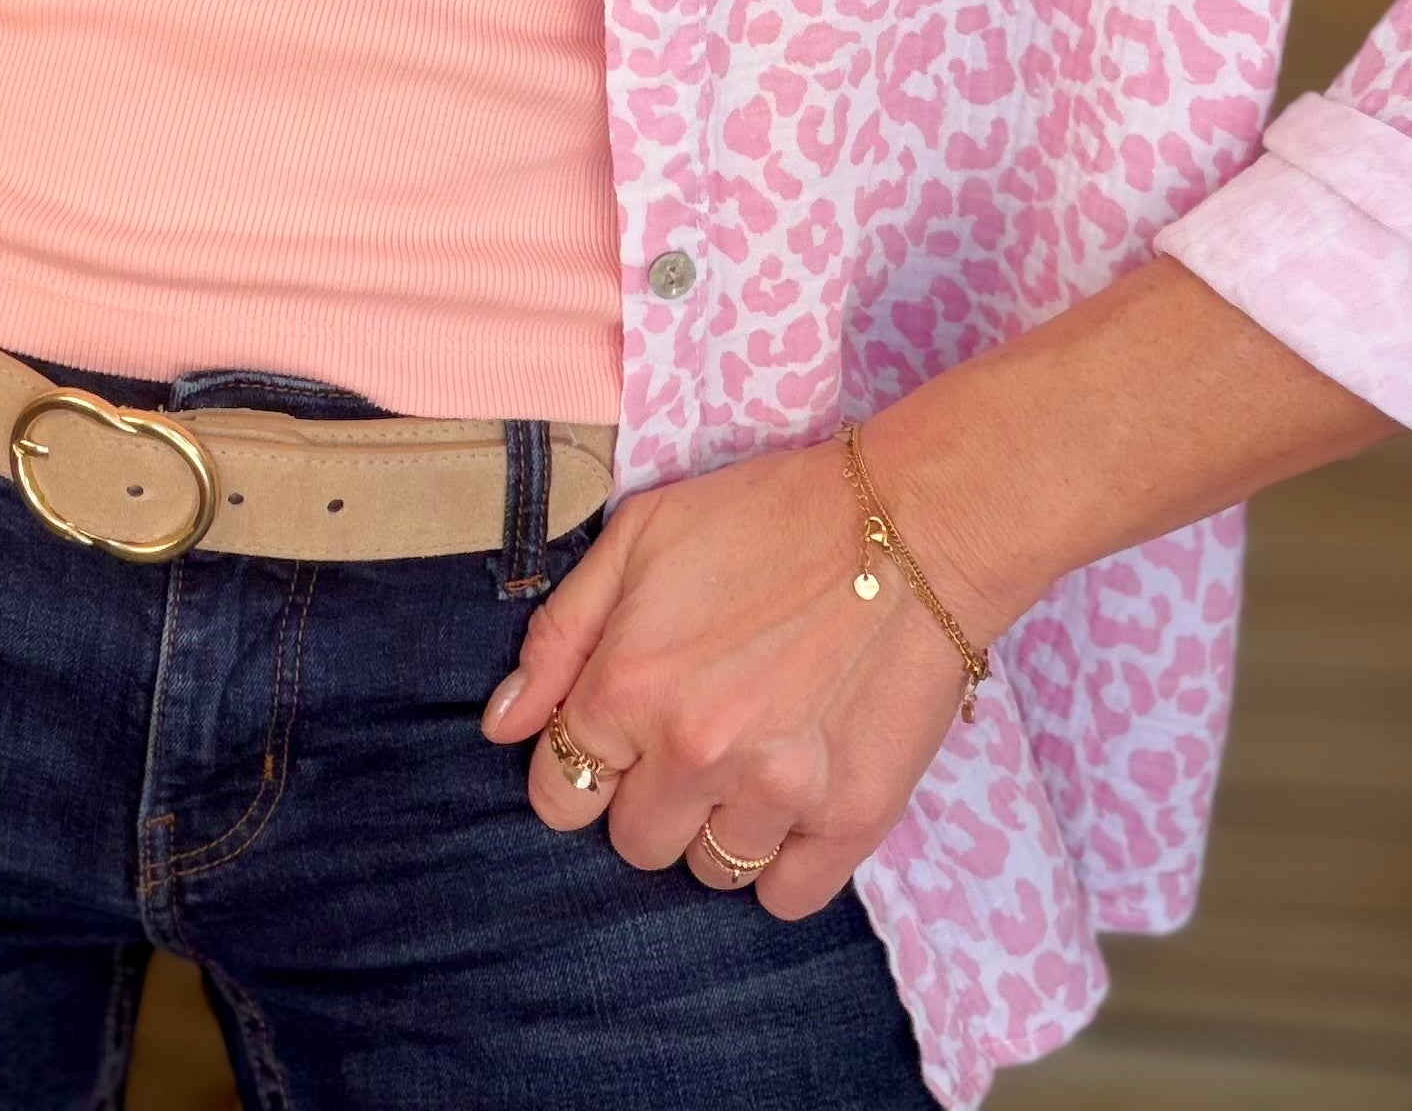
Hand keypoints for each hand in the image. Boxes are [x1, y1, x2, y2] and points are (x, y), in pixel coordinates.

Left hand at [480, 439, 978, 914]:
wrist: (910, 522)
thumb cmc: (766, 515)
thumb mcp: (638, 538)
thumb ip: (558, 636)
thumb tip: (500, 727)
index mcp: (627, 685)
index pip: (560, 796)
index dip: (584, 767)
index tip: (619, 739)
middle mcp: (693, 751)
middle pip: (635, 844)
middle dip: (652, 797)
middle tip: (696, 736)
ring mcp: (775, 792)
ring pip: (710, 871)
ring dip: (719, 825)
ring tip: (753, 754)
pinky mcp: (852, 818)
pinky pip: (786, 896)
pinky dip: (785, 860)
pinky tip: (795, 794)